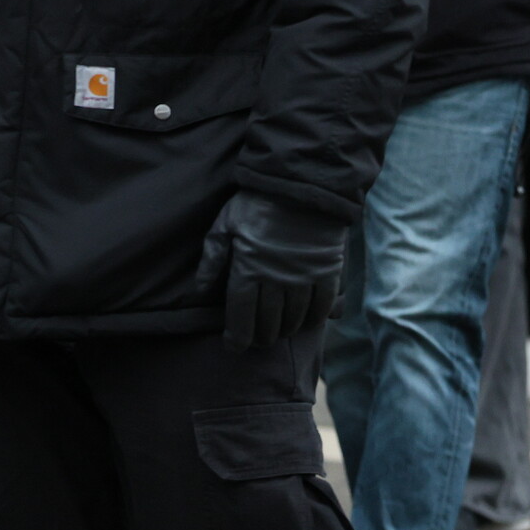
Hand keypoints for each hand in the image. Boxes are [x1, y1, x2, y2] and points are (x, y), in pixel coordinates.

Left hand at [192, 191, 349, 349]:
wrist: (300, 184)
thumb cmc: (256, 203)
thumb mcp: (225, 225)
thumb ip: (212, 259)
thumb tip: (201, 291)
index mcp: (248, 269)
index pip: (241, 316)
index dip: (237, 337)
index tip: (234, 346)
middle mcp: (276, 280)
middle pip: (268, 323)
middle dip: (260, 337)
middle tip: (256, 340)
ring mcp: (304, 278)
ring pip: (294, 319)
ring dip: (285, 330)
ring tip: (278, 332)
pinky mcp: (327, 272)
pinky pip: (322, 307)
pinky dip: (313, 319)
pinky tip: (306, 322)